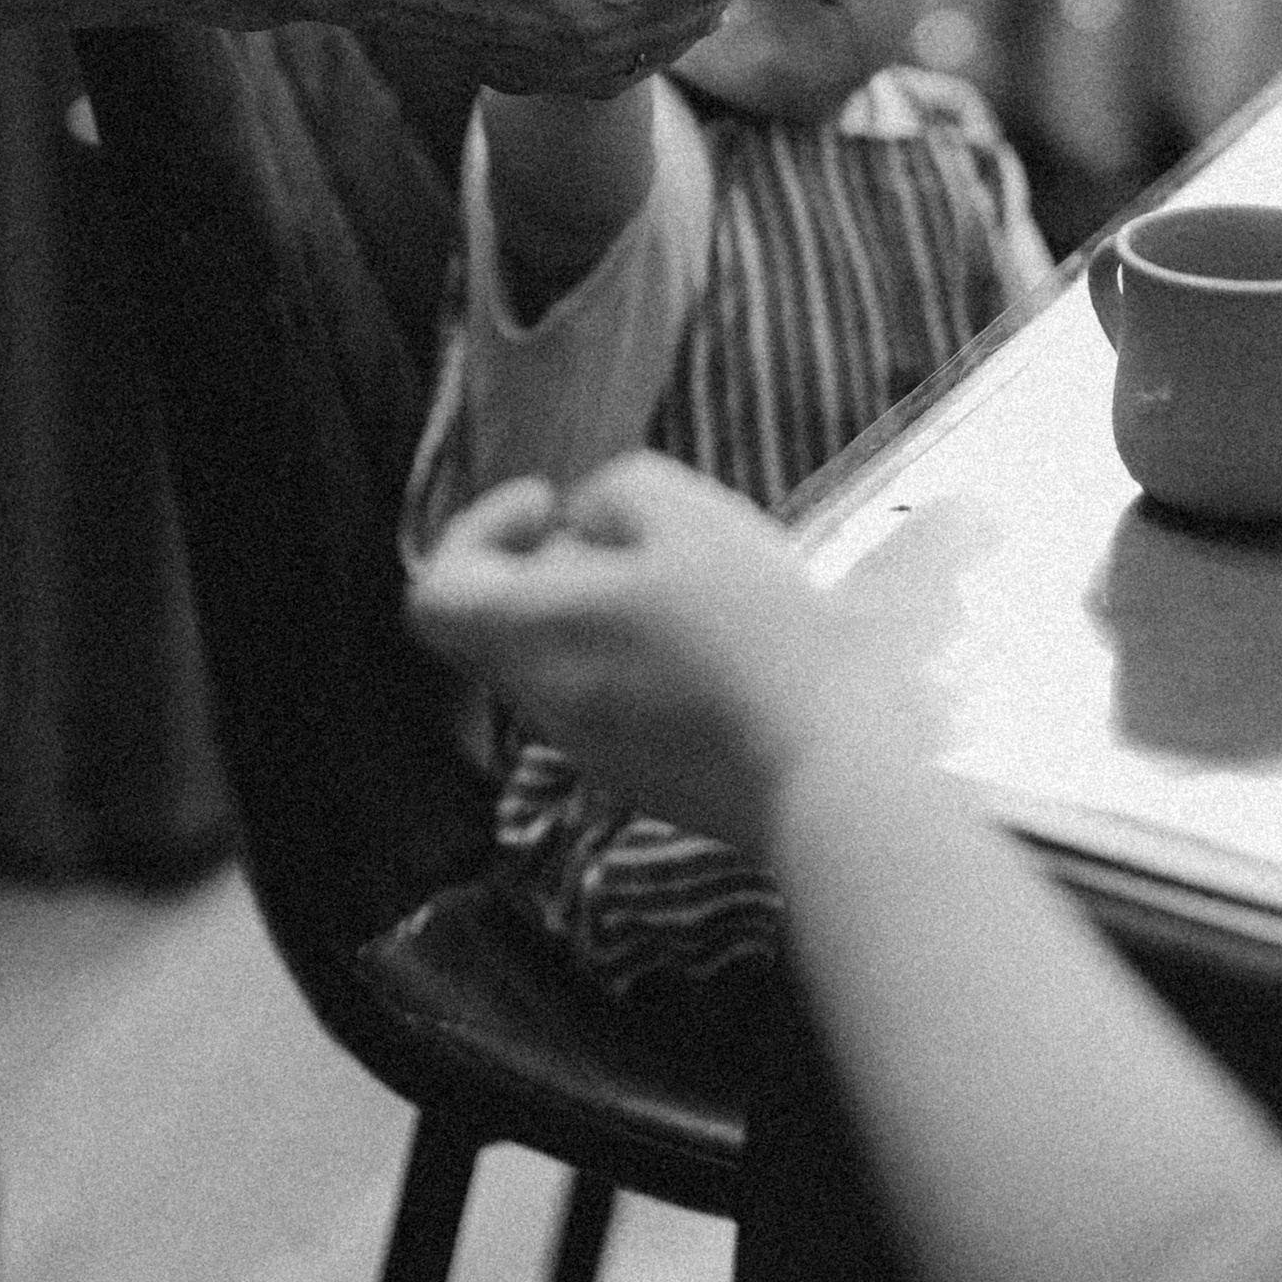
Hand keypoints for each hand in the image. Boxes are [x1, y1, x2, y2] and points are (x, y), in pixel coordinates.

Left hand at [407, 456, 846, 852]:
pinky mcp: (657, 786)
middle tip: (652, 543)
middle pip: (511, 623)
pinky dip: (658, 665)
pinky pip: (626, 707)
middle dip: (567, 564)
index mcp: (536, 637)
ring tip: (711, 590)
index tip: (553, 505)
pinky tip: (739, 651)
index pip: (436, 593)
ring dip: (619, 613)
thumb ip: (615, 496)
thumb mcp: (687, 514)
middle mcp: (549, 707)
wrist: (845, 773)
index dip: (478, 530)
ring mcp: (601, 757)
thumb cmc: (758, 634)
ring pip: (574, 663)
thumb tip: (588, 524)